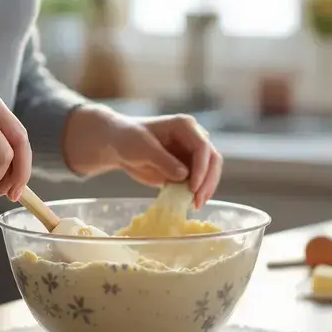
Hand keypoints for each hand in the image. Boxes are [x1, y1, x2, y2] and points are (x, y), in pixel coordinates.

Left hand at [63, 106, 223, 207]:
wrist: (118, 145)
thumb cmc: (129, 139)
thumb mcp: (143, 148)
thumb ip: (163, 160)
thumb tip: (184, 175)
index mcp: (185, 126)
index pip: (203, 147)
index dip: (202, 167)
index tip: (193, 186)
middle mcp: (194, 139)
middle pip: (212, 160)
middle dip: (208, 181)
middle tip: (198, 200)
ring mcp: (192, 155)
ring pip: (209, 173)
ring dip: (205, 190)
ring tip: (195, 205)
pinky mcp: (187, 169)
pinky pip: (198, 182)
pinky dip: (196, 193)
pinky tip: (189, 204)